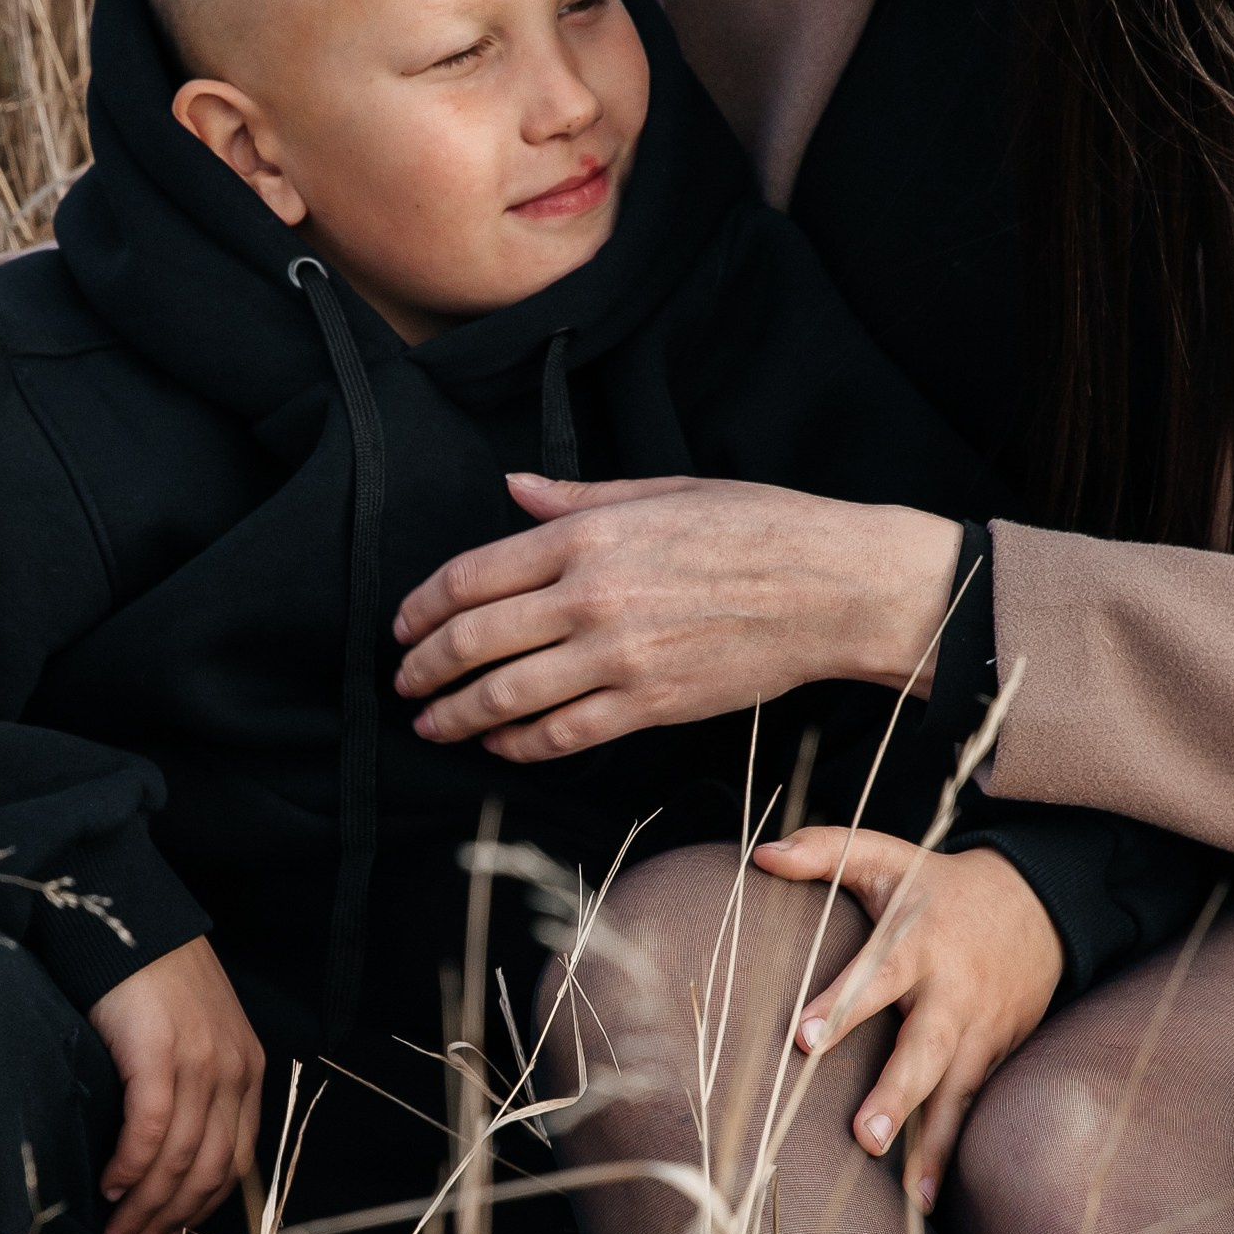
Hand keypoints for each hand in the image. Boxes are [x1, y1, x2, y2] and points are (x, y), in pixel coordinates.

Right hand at [86, 936, 265, 1233]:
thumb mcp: (190, 1036)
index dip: (201, 1206)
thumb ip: (191, 1088)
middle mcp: (233, 1071)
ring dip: (147, 1207)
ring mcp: (201, 1064)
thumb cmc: (149, 982)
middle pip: (211, 1170)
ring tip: (115, 1232)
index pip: (237, 1160)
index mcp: (247, 1070)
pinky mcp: (161, 1055)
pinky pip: (151, 1131)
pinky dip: (131, 1167)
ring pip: (180, 1159)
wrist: (129, 923)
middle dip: (171, 1220)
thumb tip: (160, 1158)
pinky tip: (109, 1185)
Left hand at [391, 473, 961, 758]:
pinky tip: (499, 745)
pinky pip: (563, 733)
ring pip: (506, 695)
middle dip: (425, 666)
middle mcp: (590, 595)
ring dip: (456, 714)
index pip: (471, 575)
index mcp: (586, 535)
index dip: (422, 606)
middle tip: (403, 682)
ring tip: (432, 723)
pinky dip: (519, 744)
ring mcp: (617, 654)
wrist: (830, 585)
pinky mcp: (649, 702)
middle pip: (474, 639)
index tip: (404, 626)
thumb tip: (511, 488)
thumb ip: (575, 497)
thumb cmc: (754, 526)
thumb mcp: (660, 490)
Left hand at [757, 826, 1062, 1207]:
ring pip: (955, 1090)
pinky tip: (927, 1199)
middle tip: (863, 1137)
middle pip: (924, 1047)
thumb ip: (826, 850)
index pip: (876, 975)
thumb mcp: (889, 855)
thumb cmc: (941, 888)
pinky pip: (971, 1108)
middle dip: (896, 1094)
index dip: (842, 1005)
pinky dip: (952, 1152)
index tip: (804, 1039)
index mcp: (918, 943)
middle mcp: (952, 992)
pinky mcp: (995, 1056)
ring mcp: (980, 1029)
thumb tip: (761, 854)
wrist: (1040, 905)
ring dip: (931, 1143)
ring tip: (910, 1195)